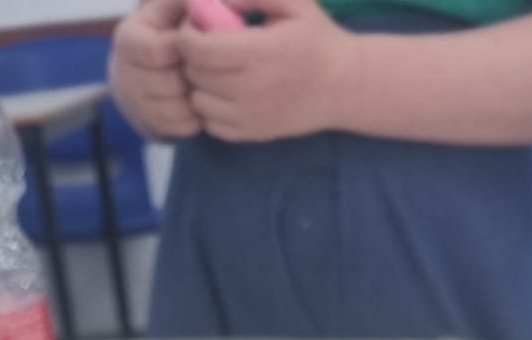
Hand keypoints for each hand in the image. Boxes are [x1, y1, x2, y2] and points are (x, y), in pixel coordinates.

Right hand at [111, 0, 201, 140]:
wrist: (142, 71)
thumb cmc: (166, 32)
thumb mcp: (169, 10)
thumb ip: (186, 3)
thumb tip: (212, 2)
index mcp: (128, 39)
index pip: (159, 50)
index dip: (186, 51)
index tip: (198, 47)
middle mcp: (123, 73)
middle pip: (171, 83)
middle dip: (193, 77)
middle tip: (207, 70)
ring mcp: (134, 104)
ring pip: (177, 108)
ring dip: (197, 98)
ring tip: (203, 85)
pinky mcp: (147, 126)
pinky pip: (181, 127)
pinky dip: (196, 117)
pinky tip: (198, 103)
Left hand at [180, 0, 358, 141]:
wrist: (343, 86)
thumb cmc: (316, 38)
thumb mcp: (292, 1)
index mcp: (260, 52)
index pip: (200, 49)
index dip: (187, 35)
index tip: (195, 26)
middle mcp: (252, 89)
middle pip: (195, 74)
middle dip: (191, 56)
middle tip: (204, 45)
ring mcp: (251, 116)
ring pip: (199, 101)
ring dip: (198, 84)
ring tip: (214, 70)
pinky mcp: (252, 134)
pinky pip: (211, 125)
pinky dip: (210, 109)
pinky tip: (223, 93)